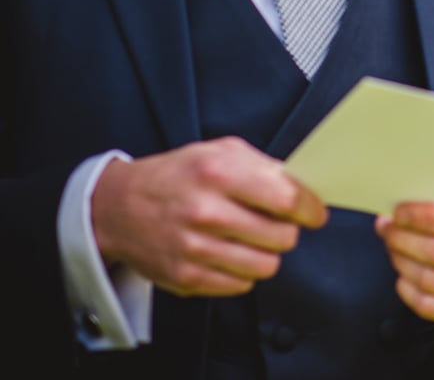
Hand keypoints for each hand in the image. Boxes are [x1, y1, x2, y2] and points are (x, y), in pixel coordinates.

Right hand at [91, 136, 327, 296]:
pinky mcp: (186, 278)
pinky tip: (229, 253)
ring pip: (266, 266)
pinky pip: (241, 285)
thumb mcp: (221, 151)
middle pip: (282, 237)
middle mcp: (206, 212)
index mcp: (219, 173)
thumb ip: (265, 167)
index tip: (314, 212)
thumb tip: (304, 188)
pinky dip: (243, 271)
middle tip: (276, 223)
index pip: (287, 199)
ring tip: (252, 239)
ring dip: (267, 253)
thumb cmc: (176, 176)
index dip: (310, 208)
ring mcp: (194, 249)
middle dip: (288, 230)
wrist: (117, 207)